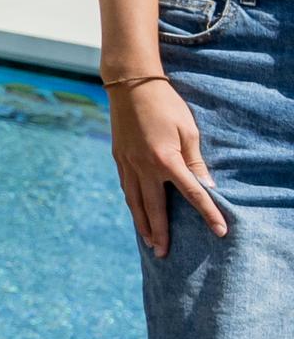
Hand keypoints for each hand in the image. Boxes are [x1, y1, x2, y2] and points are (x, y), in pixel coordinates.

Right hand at [113, 74, 229, 255]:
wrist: (130, 86)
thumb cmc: (165, 105)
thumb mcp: (188, 132)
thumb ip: (195, 162)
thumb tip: (206, 187)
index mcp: (165, 160)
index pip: (192, 194)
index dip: (208, 213)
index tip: (220, 231)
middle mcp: (143, 166)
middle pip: (154, 207)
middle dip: (160, 232)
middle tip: (163, 253)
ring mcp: (128, 163)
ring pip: (135, 201)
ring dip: (142, 223)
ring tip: (148, 241)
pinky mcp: (119, 158)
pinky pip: (126, 188)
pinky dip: (132, 204)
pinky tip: (136, 212)